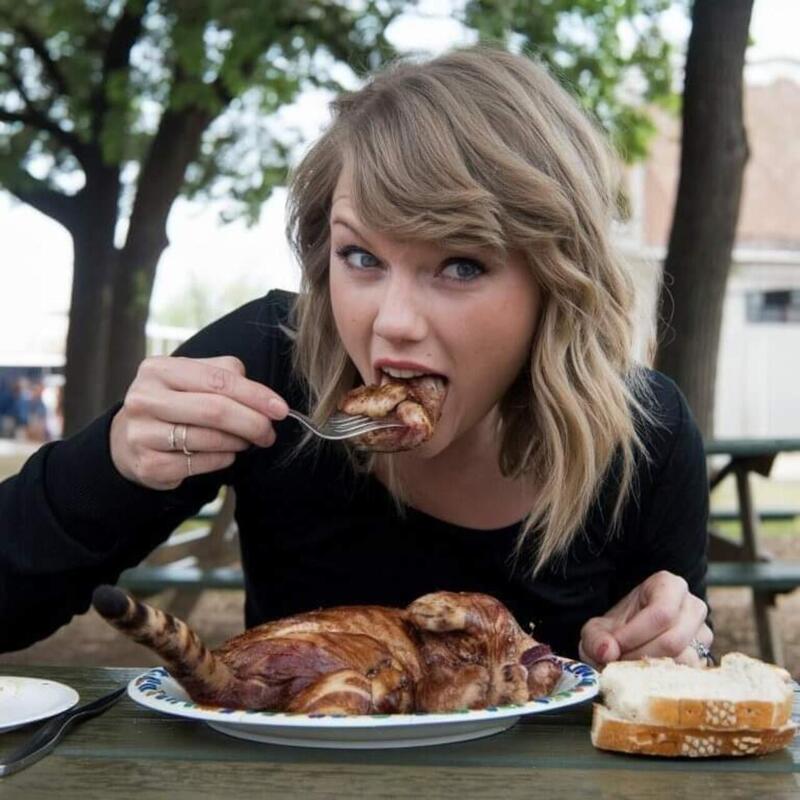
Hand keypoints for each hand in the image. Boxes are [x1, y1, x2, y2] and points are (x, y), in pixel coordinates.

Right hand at [110, 355, 287, 489]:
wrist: (129, 438)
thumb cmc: (174, 403)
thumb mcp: (192, 378)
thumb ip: (226, 376)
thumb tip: (265, 398)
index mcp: (159, 369)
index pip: (218, 380)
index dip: (255, 395)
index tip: (281, 409)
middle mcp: (145, 399)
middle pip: (215, 411)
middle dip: (252, 423)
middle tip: (269, 432)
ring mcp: (142, 433)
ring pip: (209, 439)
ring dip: (238, 442)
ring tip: (247, 441)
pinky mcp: (148, 464)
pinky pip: (199, 463)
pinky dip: (222, 460)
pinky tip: (226, 454)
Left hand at [578, 570, 712, 667]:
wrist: (631, 637)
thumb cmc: (619, 627)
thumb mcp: (599, 628)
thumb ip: (597, 638)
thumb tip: (606, 653)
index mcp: (670, 585)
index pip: (661, 614)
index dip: (635, 636)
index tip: (613, 649)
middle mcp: (693, 606)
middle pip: (673, 640)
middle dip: (640, 656)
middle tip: (618, 664)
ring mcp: (703, 634)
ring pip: (684, 661)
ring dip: (651, 670)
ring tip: (628, 668)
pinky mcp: (706, 659)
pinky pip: (690, 675)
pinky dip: (664, 680)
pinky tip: (645, 677)